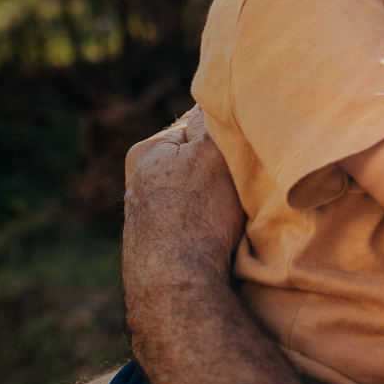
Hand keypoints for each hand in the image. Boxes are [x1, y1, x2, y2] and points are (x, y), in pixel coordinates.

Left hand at [121, 108, 244, 317]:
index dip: (223, 134)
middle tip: (243, 178)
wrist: (178, 283)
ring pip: (194, 193)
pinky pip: (191, 221)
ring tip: (233, 209)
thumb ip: (211, 122)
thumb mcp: (210, 152)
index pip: (193, 126)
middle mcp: (138, 182)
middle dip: (217, 167)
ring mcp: (146, 217)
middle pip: (192, 161)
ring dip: (214, 198)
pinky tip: (221, 234)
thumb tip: (210, 99)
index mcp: (145, 152)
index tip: (244, 146)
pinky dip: (207, 224)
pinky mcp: (159, 247)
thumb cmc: (196, 214)